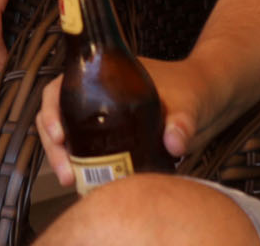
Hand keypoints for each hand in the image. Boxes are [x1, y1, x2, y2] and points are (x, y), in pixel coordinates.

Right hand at [35, 59, 205, 186]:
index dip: (50, 110)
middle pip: (57, 115)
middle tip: (66, 173)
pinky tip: (90, 184)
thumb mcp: (188, 102)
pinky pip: (88, 151)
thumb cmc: (194, 88)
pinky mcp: (115, 138)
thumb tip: (174, 143)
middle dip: (54, 146)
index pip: (61, 87)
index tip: (58, 135)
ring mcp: (104, 117)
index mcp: (103, 75)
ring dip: (64, 159)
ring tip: (72, 182)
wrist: (209, 99)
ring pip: (68, 136)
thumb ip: (183, 121)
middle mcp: (97, 95)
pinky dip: (83, 167)